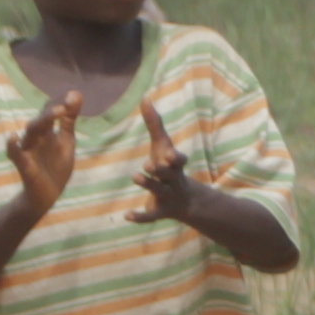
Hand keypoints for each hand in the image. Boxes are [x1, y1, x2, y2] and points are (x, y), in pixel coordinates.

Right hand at [6, 93, 81, 223]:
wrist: (47, 195)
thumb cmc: (55, 166)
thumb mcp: (66, 141)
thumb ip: (69, 119)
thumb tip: (77, 93)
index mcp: (47, 131)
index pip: (50, 110)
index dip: (61, 102)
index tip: (75, 96)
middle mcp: (36, 137)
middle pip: (41, 119)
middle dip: (52, 111)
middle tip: (65, 105)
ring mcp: (29, 150)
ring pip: (31, 133)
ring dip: (42, 121)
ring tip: (55, 112)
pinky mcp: (24, 166)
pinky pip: (15, 155)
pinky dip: (13, 146)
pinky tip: (13, 137)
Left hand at [121, 106, 193, 227]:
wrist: (187, 200)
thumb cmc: (170, 166)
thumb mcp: (164, 146)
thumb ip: (154, 124)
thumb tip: (145, 98)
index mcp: (176, 164)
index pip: (180, 160)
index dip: (175, 158)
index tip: (169, 154)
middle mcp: (174, 180)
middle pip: (169, 175)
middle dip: (161, 170)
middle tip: (150, 165)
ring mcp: (169, 196)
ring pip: (159, 191)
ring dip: (149, 185)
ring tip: (136, 177)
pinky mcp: (162, 211)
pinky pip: (152, 215)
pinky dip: (141, 217)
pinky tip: (127, 216)